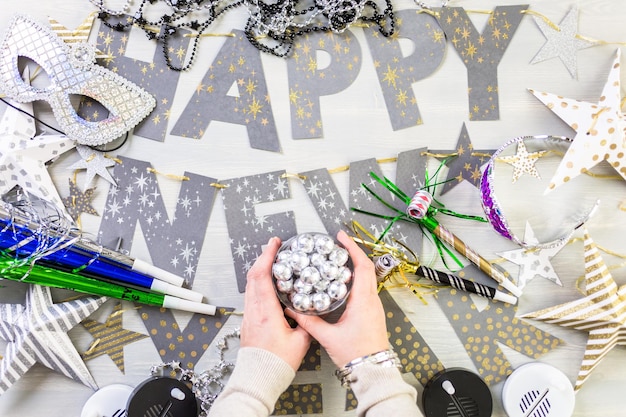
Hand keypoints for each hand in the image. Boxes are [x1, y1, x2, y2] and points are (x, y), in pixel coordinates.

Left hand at [240, 237, 311, 370]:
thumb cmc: (276, 363)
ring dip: (259, 269)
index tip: (274, 244)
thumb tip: (311, 312)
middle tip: (273, 246)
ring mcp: (249, 316)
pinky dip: (258, 282)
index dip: (267, 256)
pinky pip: (251, 295)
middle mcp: (254, 311)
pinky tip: (267, 283)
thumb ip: (306, 323)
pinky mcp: (248, 322)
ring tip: (271, 261)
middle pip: (253, 275)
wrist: (257, 378)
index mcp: (266, 312)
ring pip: (250, 285)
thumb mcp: (300, 342)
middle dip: (262, 257)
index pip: (262, 276)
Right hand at [289, 230, 388, 366]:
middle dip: (352, 253)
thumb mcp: (328, 337)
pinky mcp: (373, 313)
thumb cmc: (356, 355)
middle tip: (337, 245)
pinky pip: (366, 288)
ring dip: (355, 265)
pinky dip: (356, 279)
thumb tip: (294, 310)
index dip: (352, 248)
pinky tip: (343, 282)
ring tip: (338, 259)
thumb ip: (309, 322)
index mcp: (363, 301)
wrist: (373, 370)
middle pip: (366, 268)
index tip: (340, 237)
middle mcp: (372, 300)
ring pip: (367, 278)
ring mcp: (374, 306)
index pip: (361, 266)